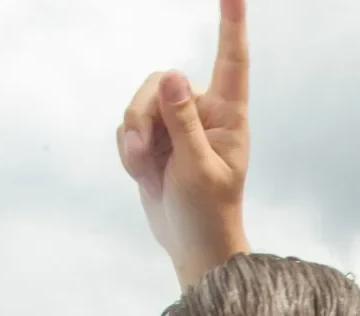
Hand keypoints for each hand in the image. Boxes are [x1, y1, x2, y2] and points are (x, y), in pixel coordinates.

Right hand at [117, 0, 251, 288]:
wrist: (193, 247)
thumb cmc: (209, 213)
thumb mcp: (198, 169)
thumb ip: (183, 122)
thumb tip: (171, 75)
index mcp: (228, 116)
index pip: (232, 61)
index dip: (231, 25)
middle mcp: (202, 113)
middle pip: (159, 83)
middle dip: (143, 115)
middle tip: (145, 152)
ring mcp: (176, 125)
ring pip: (138, 103)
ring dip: (134, 137)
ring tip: (145, 168)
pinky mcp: (155, 139)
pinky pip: (127, 126)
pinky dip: (128, 151)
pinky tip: (143, 174)